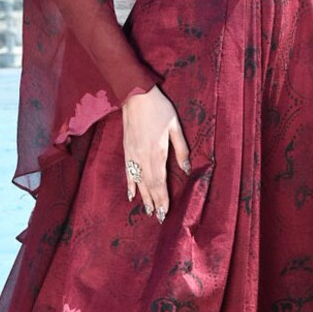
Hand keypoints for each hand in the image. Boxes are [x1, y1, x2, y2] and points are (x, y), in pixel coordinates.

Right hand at [122, 84, 190, 222]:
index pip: (160, 181)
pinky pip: (127, 171)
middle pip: (149, 185)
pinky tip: (131, 195)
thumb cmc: (159, 108)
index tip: (166, 211)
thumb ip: (181, 148)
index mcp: (157, 152)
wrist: (135, 95)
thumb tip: (186, 168)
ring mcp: (132, 154)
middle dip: (155, 202)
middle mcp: (143, 157)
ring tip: (148, 211)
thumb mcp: (175, 126)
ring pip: (138, 181)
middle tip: (159, 217)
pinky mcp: (126, 150)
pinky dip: (130, 184)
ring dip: (144, 197)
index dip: (163, 197)